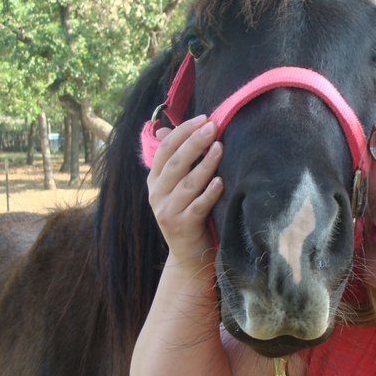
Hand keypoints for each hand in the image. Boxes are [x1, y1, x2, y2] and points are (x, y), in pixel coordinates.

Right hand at [147, 115, 222, 263]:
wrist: (188, 256)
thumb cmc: (189, 214)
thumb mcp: (179, 186)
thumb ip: (177, 160)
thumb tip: (164, 128)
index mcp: (154, 180)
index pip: (165, 149)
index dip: (183, 132)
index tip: (203, 118)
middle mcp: (157, 194)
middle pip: (175, 163)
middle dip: (194, 142)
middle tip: (213, 127)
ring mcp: (168, 211)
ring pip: (187, 183)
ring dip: (205, 164)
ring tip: (220, 147)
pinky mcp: (182, 227)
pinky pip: (197, 207)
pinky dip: (209, 193)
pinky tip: (221, 181)